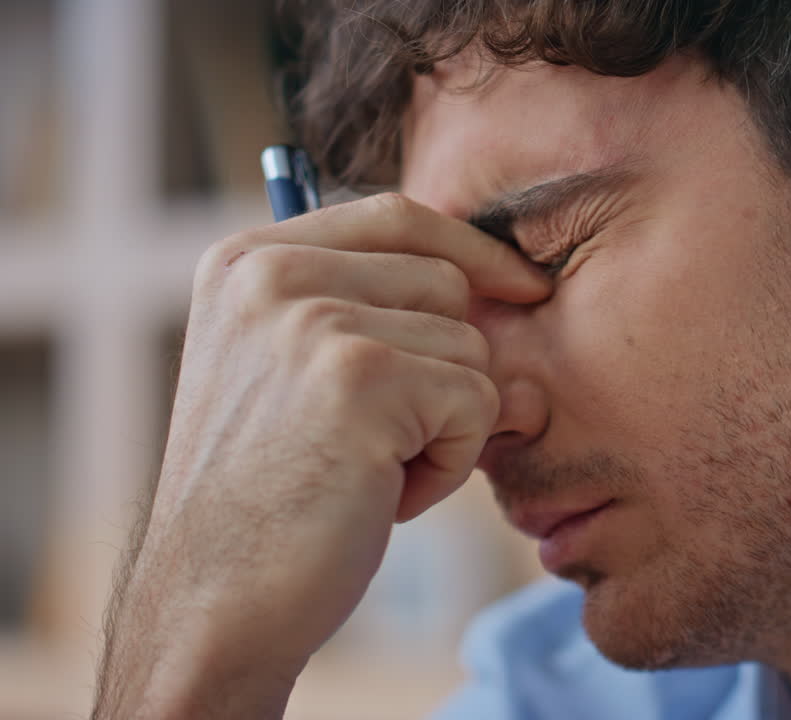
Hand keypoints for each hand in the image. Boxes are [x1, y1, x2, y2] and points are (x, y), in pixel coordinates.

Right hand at [93, 193, 551, 718]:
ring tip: (371, 472)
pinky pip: (479, 400)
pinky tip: (385, 495)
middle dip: (446, 369)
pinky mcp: (363, 376)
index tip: (522, 285)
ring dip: (447, 424)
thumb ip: (400, 324)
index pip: (396, 217)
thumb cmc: (275, 502)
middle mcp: (270, 274)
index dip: (471, 250)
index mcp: (246, 262)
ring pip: (471, 346)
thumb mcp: (315, 382)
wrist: (215, 603)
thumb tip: (535, 300)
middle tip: (382, 442)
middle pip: (447, 281)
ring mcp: (313, 320)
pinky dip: (452, 462)